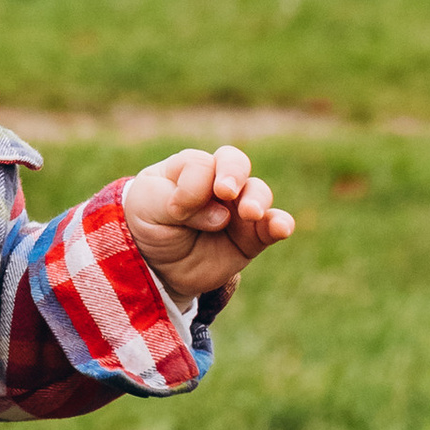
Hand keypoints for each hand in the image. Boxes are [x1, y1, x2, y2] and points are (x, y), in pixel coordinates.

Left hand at [121, 144, 295, 301]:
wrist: (157, 265)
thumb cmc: (149, 223)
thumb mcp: (148, 207)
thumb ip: (178, 201)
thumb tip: (222, 215)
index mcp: (189, 168)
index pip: (200, 164)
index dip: (191, 185)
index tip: (176, 209)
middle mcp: (217, 182)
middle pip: (235, 163)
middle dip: (233, 174)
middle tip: (225, 192)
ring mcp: (237, 208)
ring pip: (257, 192)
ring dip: (256, 199)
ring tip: (250, 213)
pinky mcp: (252, 237)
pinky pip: (273, 226)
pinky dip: (280, 224)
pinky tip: (281, 228)